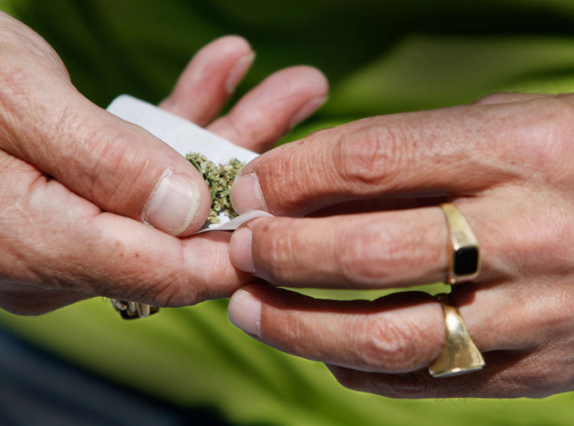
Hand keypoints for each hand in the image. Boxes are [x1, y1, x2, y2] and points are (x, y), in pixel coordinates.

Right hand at [0, 0, 327, 313]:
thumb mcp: (16, 98)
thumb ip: (106, 164)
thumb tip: (187, 211)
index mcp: (36, 245)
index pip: (164, 273)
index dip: (238, 246)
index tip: (299, 204)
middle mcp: (55, 254)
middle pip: (178, 230)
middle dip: (249, 170)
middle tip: (305, 99)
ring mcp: (64, 230)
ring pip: (166, 195)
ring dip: (226, 136)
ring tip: (287, 83)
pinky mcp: (69, 201)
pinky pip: (136, 172)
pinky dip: (179, 125)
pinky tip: (220, 74)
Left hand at [227, 92, 573, 397]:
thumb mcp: (511, 124)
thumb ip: (419, 151)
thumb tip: (310, 181)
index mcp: (520, 153)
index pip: (371, 161)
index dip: (292, 175)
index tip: (250, 186)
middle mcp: (526, 237)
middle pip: (366, 252)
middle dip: (281, 251)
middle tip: (239, 247)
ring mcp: (533, 315)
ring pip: (387, 334)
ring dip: (297, 325)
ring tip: (247, 308)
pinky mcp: (535, 371)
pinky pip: (427, 380)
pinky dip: (359, 369)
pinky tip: (324, 349)